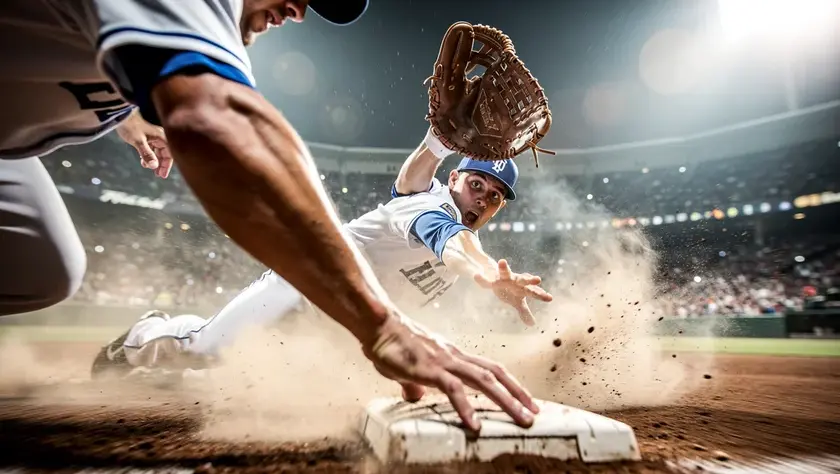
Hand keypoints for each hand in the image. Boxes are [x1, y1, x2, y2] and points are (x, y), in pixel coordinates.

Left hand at [116, 108, 173, 178]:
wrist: (121, 115)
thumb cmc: (131, 126)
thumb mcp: (139, 142)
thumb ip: (147, 154)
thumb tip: (154, 166)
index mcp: (162, 138)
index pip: (169, 154)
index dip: (166, 165)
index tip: (162, 175)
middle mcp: (160, 137)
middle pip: (165, 154)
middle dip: (161, 165)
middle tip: (158, 175)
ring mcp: (154, 137)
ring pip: (158, 152)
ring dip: (155, 161)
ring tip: (150, 169)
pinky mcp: (147, 137)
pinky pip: (152, 149)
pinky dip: (149, 156)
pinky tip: (143, 161)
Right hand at [362, 311, 538, 431]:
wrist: (378, 325)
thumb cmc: (392, 344)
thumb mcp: (408, 369)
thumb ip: (417, 383)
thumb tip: (416, 396)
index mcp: (453, 356)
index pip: (489, 369)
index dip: (510, 384)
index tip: (525, 400)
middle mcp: (455, 357)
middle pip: (495, 374)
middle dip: (518, 394)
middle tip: (535, 414)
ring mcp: (444, 361)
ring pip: (484, 381)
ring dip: (507, 401)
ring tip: (521, 420)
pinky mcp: (429, 369)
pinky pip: (453, 389)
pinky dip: (466, 408)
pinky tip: (475, 425)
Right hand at [474, 259, 552, 325]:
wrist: (497, 278)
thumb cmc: (510, 291)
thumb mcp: (517, 302)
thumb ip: (524, 312)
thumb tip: (533, 324)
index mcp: (523, 288)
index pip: (534, 292)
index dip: (541, 295)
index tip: (550, 298)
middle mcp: (515, 281)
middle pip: (523, 280)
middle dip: (530, 280)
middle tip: (538, 279)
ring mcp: (503, 278)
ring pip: (504, 272)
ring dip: (503, 267)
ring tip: (502, 261)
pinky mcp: (492, 280)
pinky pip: (485, 281)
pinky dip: (481, 279)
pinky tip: (476, 276)